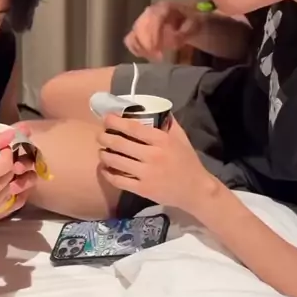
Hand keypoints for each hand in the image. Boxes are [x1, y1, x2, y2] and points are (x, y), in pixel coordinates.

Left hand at [98, 115, 215, 213]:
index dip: (116, 122)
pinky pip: (118, 181)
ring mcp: (146, 174)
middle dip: (105, 137)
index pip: (133, 127)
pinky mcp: (142, 189)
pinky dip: (107, 174)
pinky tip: (105, 169)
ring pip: (116, 162)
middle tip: (100, 135)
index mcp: (161, 140)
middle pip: (119, 144)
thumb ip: (168, 122)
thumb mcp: (181, 137)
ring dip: (104, 154)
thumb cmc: (187, 161)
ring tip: (102, 151)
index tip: (106, 118)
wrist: (196, 190)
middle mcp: (152, 155)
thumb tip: (155, 107)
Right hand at [124, 1, 202, 60]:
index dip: (153, 34)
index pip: (153, 17)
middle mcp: (150, 11)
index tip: (157, 50)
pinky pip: (130, 39)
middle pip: (141, 26)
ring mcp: (142, 20)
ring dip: (142, 48)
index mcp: (164, 6)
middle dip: (147, 44)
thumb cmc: (190, 23)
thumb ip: (183, 32)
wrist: (187, 21)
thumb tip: (171, 40)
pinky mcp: (138, 29)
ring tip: (154, 58)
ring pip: (134, 33)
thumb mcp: (194, 25)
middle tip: (158, 58)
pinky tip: (144, 55)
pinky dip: (135, 48)